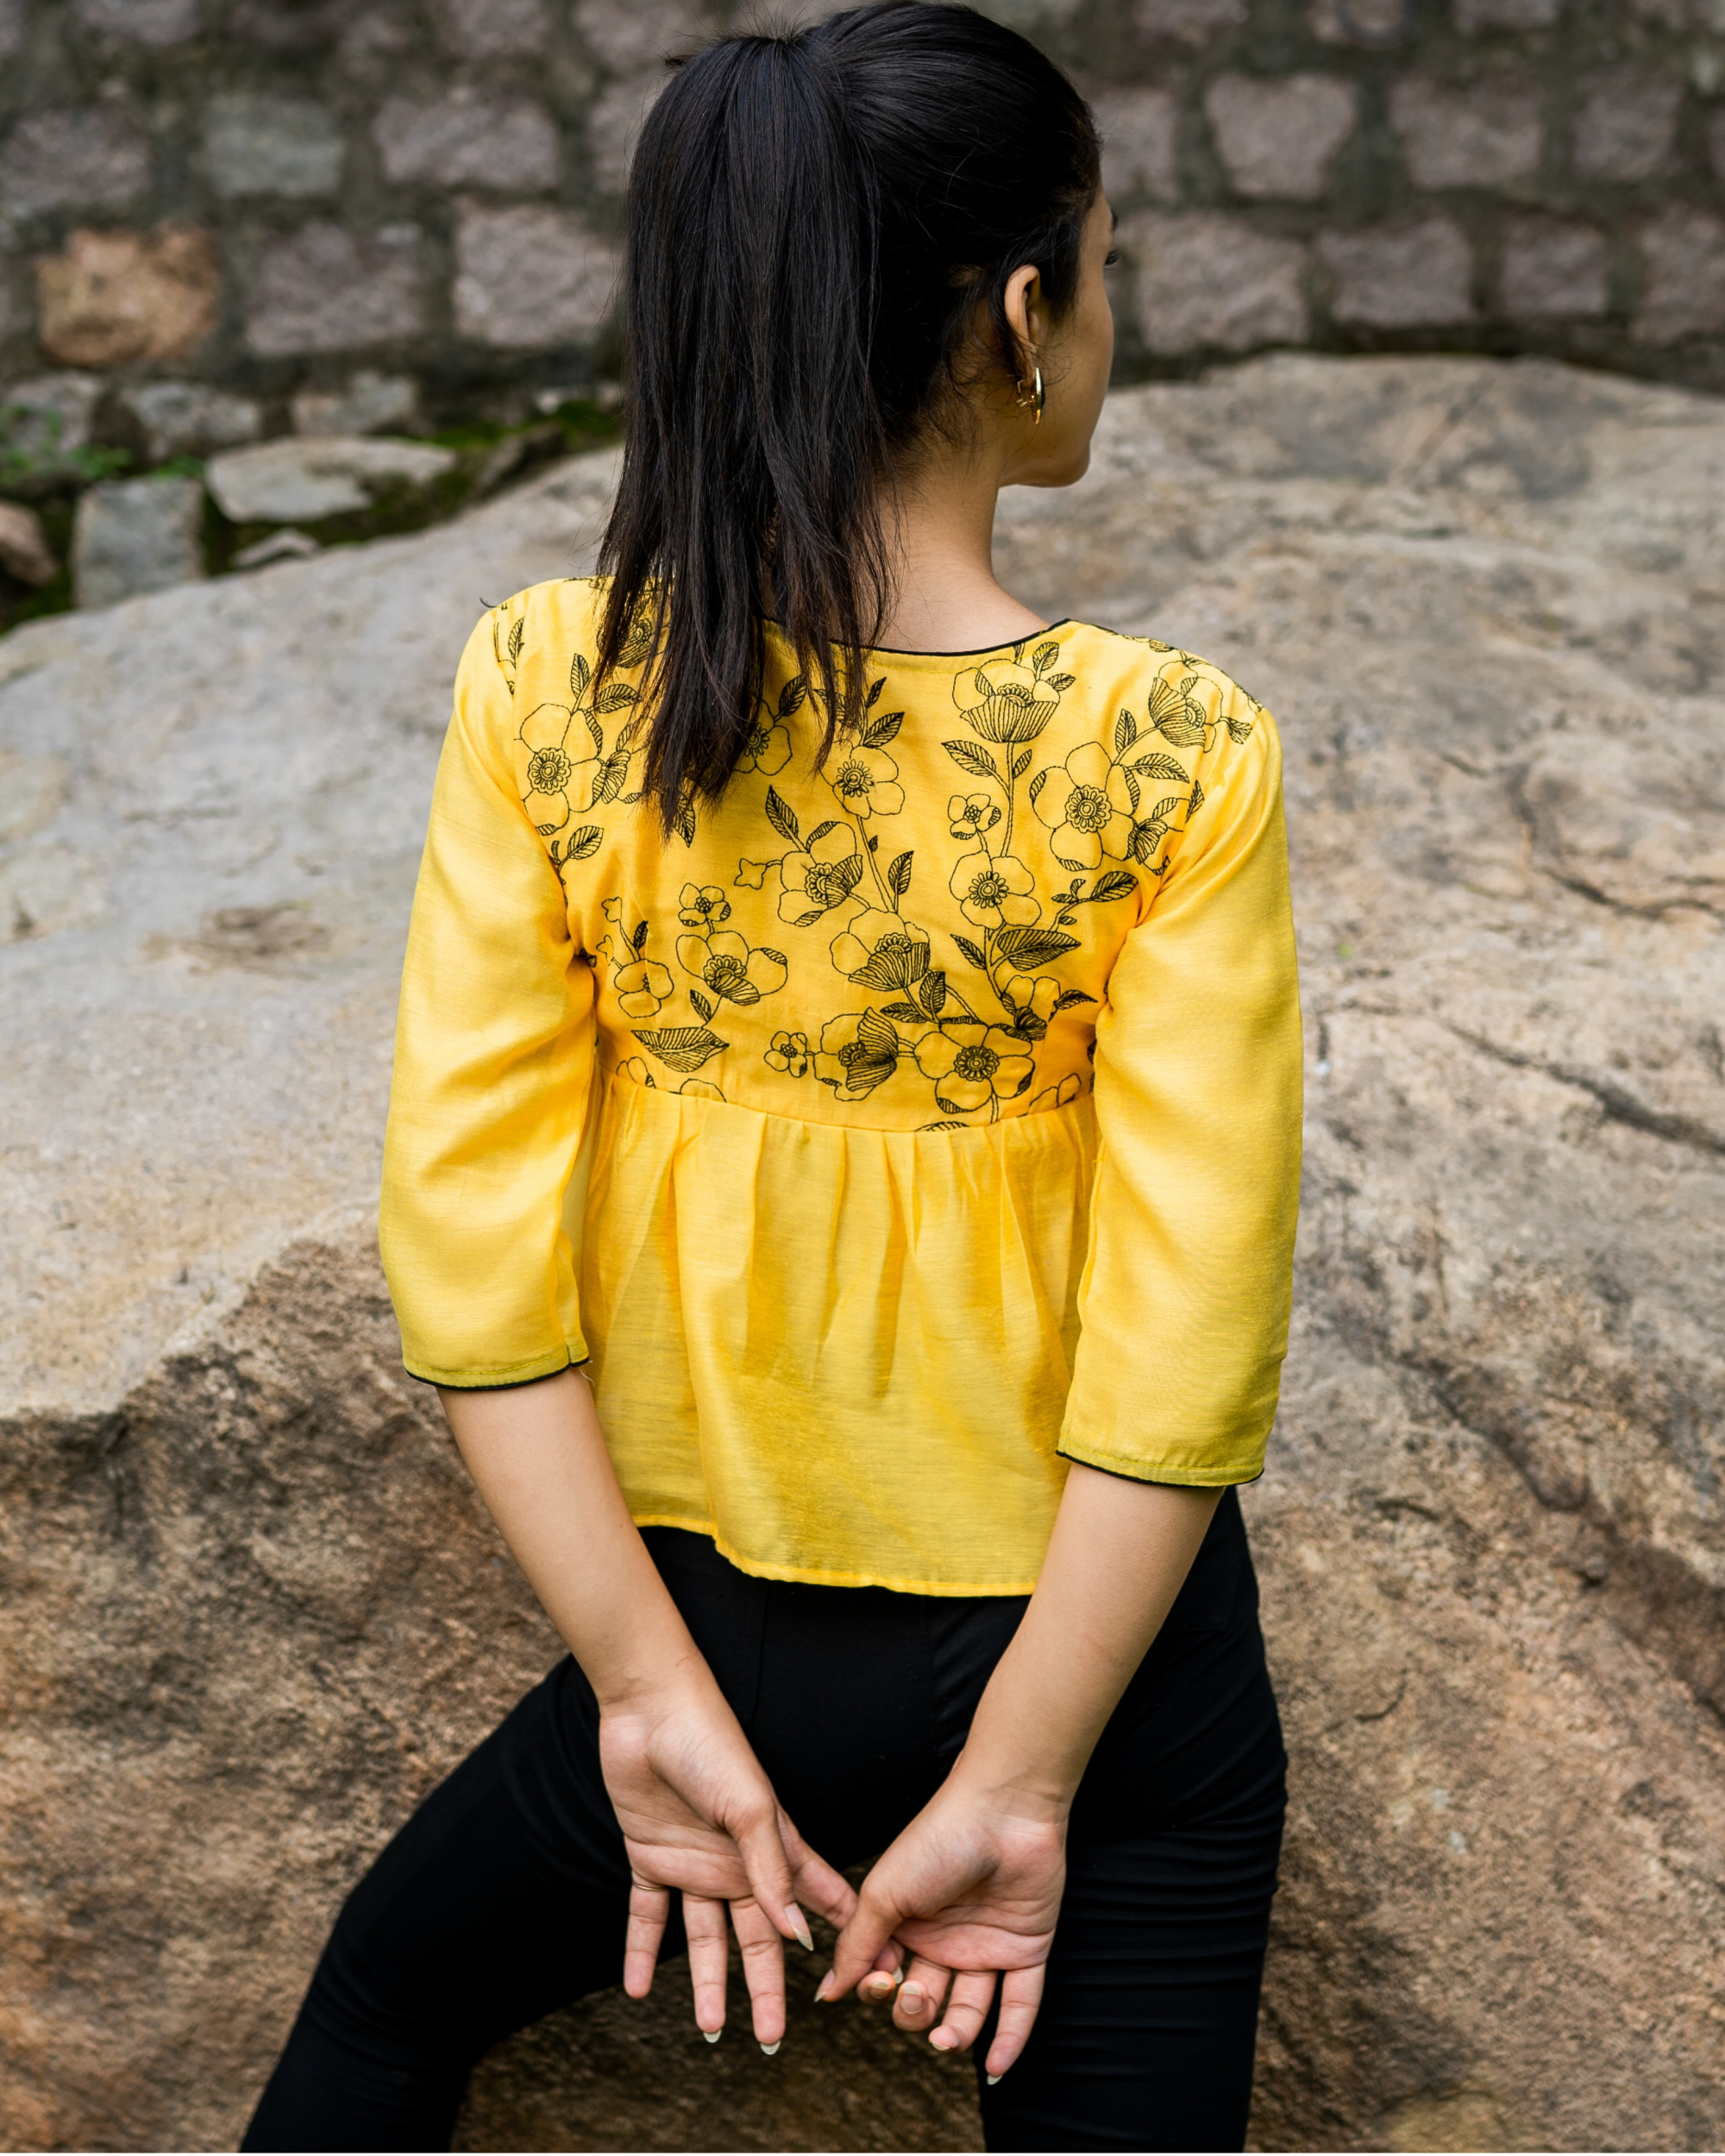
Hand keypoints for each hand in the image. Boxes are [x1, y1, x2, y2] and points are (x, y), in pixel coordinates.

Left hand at [599, 1676, 855, 2045]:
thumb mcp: (751, 1808)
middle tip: (772, 2039)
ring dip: (706, 1984)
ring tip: (712, 2031)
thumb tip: (798, 1936)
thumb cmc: (712, 1744)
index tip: (860, 1975)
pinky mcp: (649, 1856)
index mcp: (773, 1846)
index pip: (814, 1901)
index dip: (838, 1936)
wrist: (651, 1710)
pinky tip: (639, 1991)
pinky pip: (646, 1914)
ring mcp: (693, 1862)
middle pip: (757, 1939)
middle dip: (767, 1990)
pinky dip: (640, 1952)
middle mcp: (736, 1863)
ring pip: (703, 1938)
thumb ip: (772, 1870)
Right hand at [823, 1767, 1066, 2079]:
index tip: (880, 1981)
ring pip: (968, 2009)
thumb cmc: (936, 1841)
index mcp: (905, 1923)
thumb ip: (855, 1946)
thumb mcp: (883, 1893)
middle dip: (913, 2012)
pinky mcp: (1026, 1950)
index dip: (877, 1989)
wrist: (1002, 1812)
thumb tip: (826, 1993)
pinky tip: (996, 2069)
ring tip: (945, 2038)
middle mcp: (944, 1939)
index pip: (884, 1977)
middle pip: (923, 2000)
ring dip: (955, 2034)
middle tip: (916, 1993)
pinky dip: (1010, 2040)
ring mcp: (986, 1946)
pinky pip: (1019, 2005)